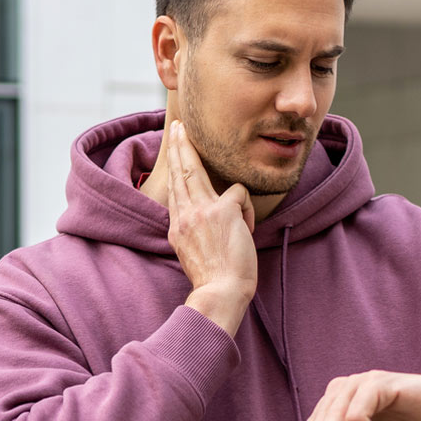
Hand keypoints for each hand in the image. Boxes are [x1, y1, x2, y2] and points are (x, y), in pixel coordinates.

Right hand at [163, 120, 255, 334]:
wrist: (220, 293)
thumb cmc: (214, 280)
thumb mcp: (191, 253)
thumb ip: (191, 230)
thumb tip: (201, 214)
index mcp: (178, 228)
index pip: (176, 191)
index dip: (174, 169)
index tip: (173, 152)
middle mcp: (185, 216)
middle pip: (179, 173)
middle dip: (176, 147)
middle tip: (176, 127)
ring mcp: (202, 211)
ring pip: (194, 171)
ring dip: (189, 148)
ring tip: (184, 131)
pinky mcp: (223, 211)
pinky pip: (240, 195)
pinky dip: (247, 210)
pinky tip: (245, 229)